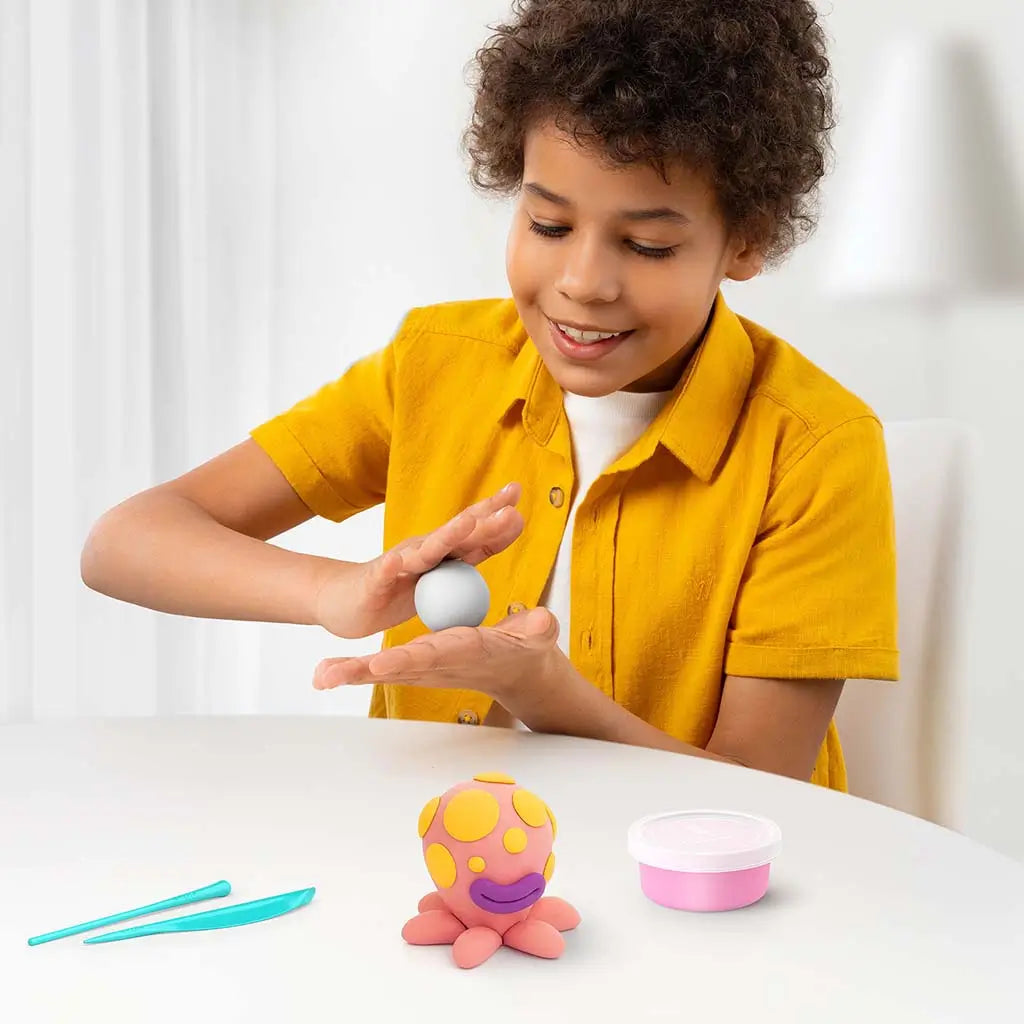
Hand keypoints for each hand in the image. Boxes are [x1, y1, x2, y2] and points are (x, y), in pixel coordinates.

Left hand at [312, 606, 562, 712]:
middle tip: (332, 675)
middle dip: (364, 672)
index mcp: (467, 651)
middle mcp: (441, 663)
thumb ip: (538, 629)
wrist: (518, 671)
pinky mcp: (419, 664)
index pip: (434, 654)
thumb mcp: (540, 635)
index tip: (382, 662)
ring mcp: (427, 667)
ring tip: (319, 676)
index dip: (408, 658)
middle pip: (396, 668)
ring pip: (383, 671)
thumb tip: (540, 623)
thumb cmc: (530, 648)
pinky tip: (326, 672)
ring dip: (351, 673)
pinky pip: (383, 669)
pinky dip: (355, 670)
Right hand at [313, 483, 523, 639]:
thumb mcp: (445, 569)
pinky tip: (398, 563)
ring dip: (446, 536)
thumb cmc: (400, 585)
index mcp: (442, 549)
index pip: (472, 527)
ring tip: (466, 525)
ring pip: (425, 550)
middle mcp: (422, 549)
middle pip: (456, 532)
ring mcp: (399, 564)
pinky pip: (384, 575)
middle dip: (483, 519)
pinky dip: (391, 569)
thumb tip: (513, 522)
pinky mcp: (376, 582)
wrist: (347, 600)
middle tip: (510, 506)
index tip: (517, 490)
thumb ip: (476, 548)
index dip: (494, 510)